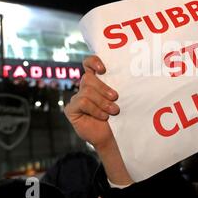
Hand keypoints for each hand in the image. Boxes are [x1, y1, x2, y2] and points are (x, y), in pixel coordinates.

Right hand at [64, 55, 132, 184]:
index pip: (88, 63)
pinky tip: (103, 116)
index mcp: (96, 81)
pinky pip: (82, 102)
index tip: (103, 69)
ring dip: (102, 102)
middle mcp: (85, 87)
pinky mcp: (71, 109)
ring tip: (113, 111)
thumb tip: (126, 74)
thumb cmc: (118, 116)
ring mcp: (76, 98)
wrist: (113, 136)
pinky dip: (95, 109)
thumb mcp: (119, 98)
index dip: (93, 62)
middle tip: (116, 97)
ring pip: (87, 91)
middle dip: (104, 88)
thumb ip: (116, 86)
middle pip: (88, 78)